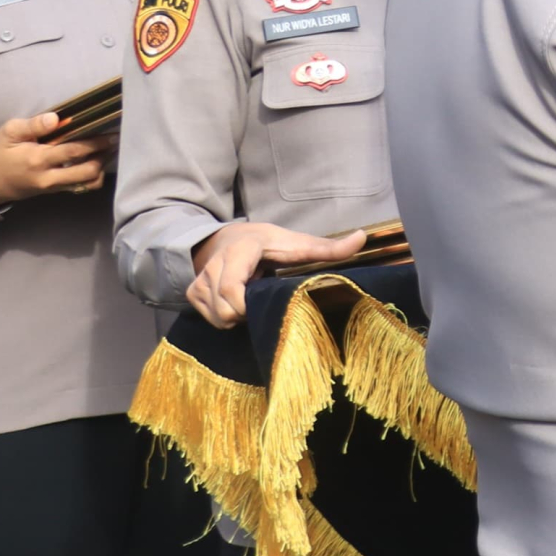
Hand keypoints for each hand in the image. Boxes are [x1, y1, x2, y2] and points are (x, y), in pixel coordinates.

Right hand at [0, 112, 111, 203]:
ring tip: (107, 150)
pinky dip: (93, 176)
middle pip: (88, 172)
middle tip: (114, 141)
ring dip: (102, 167)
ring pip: (88, 183)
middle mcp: (49, 177)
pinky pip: (81, 187)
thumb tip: (56, 117)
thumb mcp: (9, 133)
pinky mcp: (55, 191)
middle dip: (104, 156)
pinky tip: (96, 161)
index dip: (96, 142)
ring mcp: (54, 187)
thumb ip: (32, 125)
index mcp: (38, 159)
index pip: (74, 151)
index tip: (111, 133)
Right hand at [185, 223, 365, 328]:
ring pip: (215, 316)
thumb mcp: (297, 242)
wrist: (226, 238)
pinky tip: (237, 304)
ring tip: (252, 300)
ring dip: (236, 317)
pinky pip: (207, 317)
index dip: (246, 306)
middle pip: (224, 309)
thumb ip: (328, 247)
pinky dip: (223, 317)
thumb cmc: (266, 242)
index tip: (262, 305)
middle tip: (262, 303)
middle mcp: (214, 265)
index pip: (231, 290)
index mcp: (240, 251)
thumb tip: (363, 238)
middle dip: (245, 314)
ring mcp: (199, 280)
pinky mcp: (192, 292)